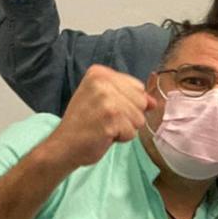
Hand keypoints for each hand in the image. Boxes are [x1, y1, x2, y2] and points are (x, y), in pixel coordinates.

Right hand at [40, 65, 154, 168]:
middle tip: (104, 120)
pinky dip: (121, 138)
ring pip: (139, 118)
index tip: (104, 109)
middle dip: (128, 116)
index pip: (137, 87)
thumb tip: (154, 102)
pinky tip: (103, 135)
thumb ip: (130, 97)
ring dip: (125, 128)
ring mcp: (107, 99)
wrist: (63, 146)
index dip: (127, 103)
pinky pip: (132, 132)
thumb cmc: (85, 123)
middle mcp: (102, 82)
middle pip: (142, 101)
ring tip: (104, 127)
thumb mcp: (106, 102)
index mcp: (99, 72)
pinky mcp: (111, 118)